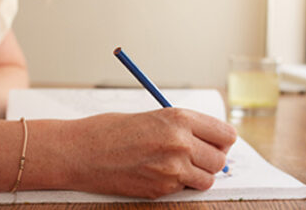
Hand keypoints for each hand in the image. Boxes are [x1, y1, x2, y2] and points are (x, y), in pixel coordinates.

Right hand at [63, 108, 236, 198]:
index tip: (217, 142)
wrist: (79, 152)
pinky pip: (185, 190)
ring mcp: (171, 169)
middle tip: (198, 155)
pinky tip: (161, 173)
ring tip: (180, 165)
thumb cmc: (110, 130)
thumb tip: (210, 140)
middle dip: (212, 159)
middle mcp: (180, 143)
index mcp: (179, 118)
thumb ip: (183, 127)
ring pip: (207, 179)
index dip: (222, 140)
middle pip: (220, 160)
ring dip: (198, 175)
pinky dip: (179, 185)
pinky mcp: (161, 190)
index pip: (225, 134)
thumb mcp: (153, 117)